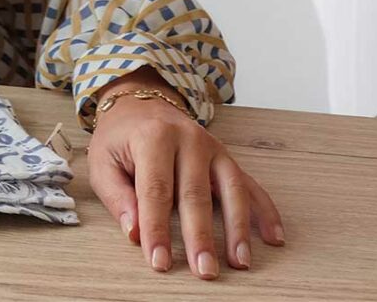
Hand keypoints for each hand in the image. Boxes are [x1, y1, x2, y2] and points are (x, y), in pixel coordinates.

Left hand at [86, 69, 285, 277]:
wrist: (139, 104)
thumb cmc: (120, 138)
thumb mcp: (102, 161)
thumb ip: (116, 196)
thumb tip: (134, 232)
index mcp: (153, 138)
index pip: (156, 190)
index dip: (157, 229)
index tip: (160, 261)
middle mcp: (188, 139)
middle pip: (196, 194)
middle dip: (200, 237)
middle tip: (205, 271)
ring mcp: (213, 148)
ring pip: (231, 190)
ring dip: (238, 229)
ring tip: (240, 261)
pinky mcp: (227, 158)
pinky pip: (250, 185)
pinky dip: (265, 211)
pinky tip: (274, 236)